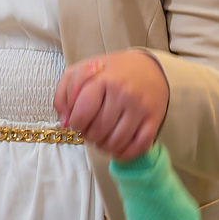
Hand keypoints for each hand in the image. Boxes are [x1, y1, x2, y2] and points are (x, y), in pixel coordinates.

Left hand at [53, 49, 169, 159]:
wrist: (149, 67)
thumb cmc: (110, 71)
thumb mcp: (81, 71)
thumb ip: (64, 93)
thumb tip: (65, 122)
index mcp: (103, 79)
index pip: (83, 113)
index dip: (76, 123)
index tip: (77, 122)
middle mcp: (123, 93)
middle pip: (98, 131)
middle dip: (89, 135)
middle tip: (91, 129)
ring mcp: (140, 108)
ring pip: (116, 142)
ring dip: (104, 146)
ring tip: (102, 137)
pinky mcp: (154, 119)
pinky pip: (138, 147)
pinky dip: (124, 153)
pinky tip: (117, 147)